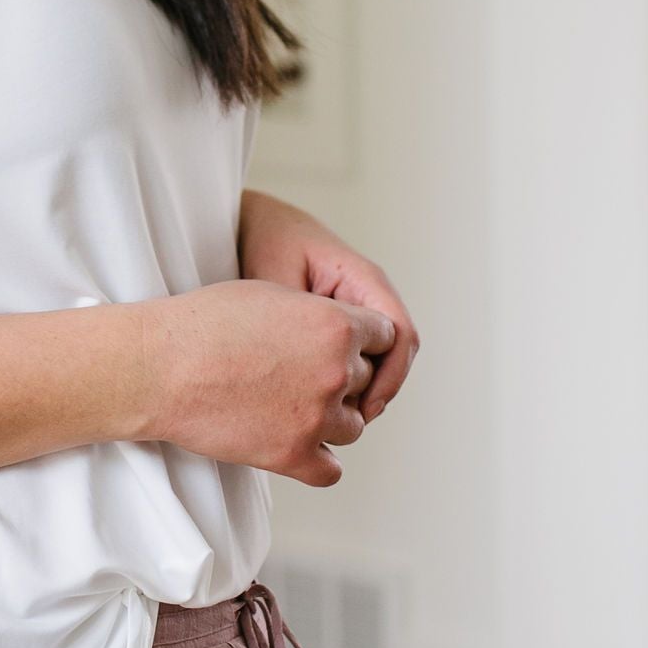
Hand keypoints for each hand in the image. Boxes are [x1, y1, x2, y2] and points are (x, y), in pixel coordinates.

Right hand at [135, 280, 397, 485]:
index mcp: (337, 325)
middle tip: (298, 374)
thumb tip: (339, 329)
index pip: (385, 337)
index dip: (360, 339)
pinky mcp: (292, 455)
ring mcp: (316, 417)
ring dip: (329, 419)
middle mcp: (335, 371)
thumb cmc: (203, 324)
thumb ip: (316, 313)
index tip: (337, 345)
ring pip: (352, 426)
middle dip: (339, 377)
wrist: (158, 367)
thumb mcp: (270, 295)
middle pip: (367, 381)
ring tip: (290, 407)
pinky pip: (331, 470)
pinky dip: (318, 460)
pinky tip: (296, 444)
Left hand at [235, 188, 419, 423]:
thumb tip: (315, 369)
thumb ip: (300, 320)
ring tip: (335, 420)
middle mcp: (369, 294)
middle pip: (397, 353)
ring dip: (365, 390)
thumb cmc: (262, 240)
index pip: (400, 334)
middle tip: (350, 424)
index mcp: (363, 278)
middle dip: (380, 391)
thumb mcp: (276, 278)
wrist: (248, 223)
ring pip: (380, 359)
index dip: (389, 377)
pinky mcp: (339, 322)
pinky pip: (358, 355)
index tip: (364, 408)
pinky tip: (322, 401)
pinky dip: (347, 381)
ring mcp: (357, 308)